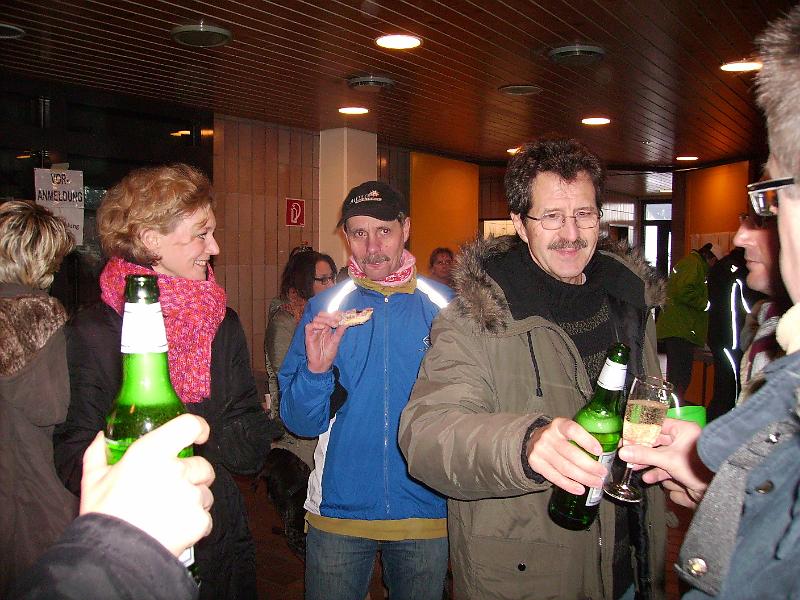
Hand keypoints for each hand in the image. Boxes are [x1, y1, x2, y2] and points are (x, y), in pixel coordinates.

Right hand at [80, 414, 215, 556]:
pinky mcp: (199, 520)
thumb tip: (102, 437)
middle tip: (172, 489)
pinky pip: (206, 517)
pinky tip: (175, 529)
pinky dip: (195, 523)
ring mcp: (191, 495)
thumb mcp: (93, 480)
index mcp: (152, 452)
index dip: (199, 428)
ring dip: (194, 499)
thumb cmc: (103, 515)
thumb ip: (98, 453)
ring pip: (205, 492)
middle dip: (193, 475)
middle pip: (202, 465)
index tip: (199, 435)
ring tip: (170, 513)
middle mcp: (176, 470)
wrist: (114, 556)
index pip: (189, 426)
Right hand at [305, 311, 348, 372]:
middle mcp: (320, 327)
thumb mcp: (336, 340)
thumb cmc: (328, 352)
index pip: (329, 316)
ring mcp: (314, 331)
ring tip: (334, 324)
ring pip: (316, 318)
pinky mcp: (308, 335)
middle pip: (322, 315)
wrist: (322, 363)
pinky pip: (309, 326)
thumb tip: (346, 322)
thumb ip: (340, 331)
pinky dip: (316, 325)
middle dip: (330, 315)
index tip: (343, 314)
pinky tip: (323, 327)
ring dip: (326, 319)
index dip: (335, 314)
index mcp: (327, 327)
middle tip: (338, 319)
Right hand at [527, 417, 606, 494]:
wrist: (533, 440)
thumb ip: (588, 435)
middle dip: (589, 466)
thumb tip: (619, 444)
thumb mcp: (569, 429)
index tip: (600, 451)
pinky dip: (568, 485)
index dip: (586, 440)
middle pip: (570, 453)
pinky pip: (554, 477)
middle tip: (603, 473)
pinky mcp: (536, 464)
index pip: (572, 430)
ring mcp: (540, 450)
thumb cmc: (560, 436)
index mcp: (559, 424)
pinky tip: (580, 490)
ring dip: (583, 478)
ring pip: (564, 467)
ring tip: (596, 483)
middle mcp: (548, 436)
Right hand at [618, 418, 710, 508]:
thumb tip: (622, 452)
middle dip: (642, 451)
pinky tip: (648, 478)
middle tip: (627, 453)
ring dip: (648, 463)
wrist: (718, 488)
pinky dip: (657, 472)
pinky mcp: (684, 468)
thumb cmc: (698, 466)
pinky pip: (666, 467)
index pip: (657, 425)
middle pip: (657, 442)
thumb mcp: (668, 459)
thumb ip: (645, 455)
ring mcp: (684, 454)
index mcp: (684, 430)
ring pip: (660, 456)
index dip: (641, 431)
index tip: (628, 437)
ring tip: (634, 468)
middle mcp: (684, 440)